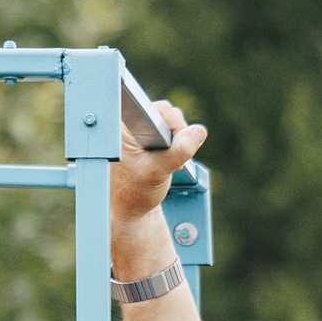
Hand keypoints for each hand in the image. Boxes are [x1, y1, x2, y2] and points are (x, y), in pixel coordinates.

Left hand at [109, 98, 209, 242]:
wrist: (130, 211)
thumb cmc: (135, 193)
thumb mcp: (159, 171)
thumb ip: (180, 149)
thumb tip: (199, 131)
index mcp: (122, 128)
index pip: (156, 109)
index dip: (172, 124)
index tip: (172, 144)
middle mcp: (127, 125)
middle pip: (165, 113)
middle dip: (177, 135)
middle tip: (172, 158)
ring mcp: (137, 132)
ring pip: (169, 122)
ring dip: (177, 141)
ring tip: (169, 163)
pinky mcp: (145, 139)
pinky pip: (168, 132)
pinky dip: (174, 146)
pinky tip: (167, 161)